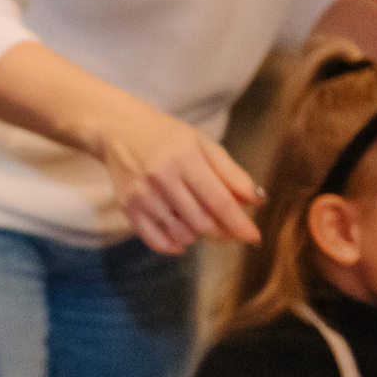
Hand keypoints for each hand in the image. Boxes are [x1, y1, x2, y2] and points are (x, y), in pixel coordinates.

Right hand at [90, 102, 261, 252]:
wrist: (119, 130)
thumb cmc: (167, 137)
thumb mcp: (203, 144)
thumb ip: (231, 173)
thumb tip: (257, 200)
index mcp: (185, 159)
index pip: (218, 200)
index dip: (239, 223)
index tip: (253, 237)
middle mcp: (162, 178)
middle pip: (201, 221)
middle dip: (221, 232)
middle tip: (229, 231)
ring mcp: (142, 195)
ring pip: (180, 233)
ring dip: (198, 237)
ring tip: (201, 225)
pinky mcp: (127, 207)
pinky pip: (154, 239)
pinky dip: (172, 246)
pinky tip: (181, 240)